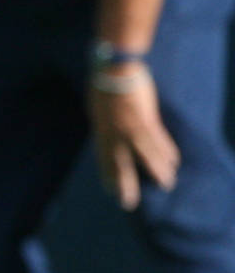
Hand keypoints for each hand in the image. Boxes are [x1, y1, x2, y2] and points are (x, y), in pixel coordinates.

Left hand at [89, 67, 178, 210]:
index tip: (111, 192)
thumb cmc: (103, 86)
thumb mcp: (97, 110)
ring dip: (157, 171)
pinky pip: (158, 140)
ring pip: (145, 156)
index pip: (103, 160)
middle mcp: (114, 133)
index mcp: (101, 131)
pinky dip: (166, 151)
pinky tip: (174, 162)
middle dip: (125, 185)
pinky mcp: (146, 119)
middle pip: (121, 165)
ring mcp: (130, 127)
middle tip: (128, 204)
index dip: (108, 177)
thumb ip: (104, 126)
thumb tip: (107, 137)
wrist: (114, 68)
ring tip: (167, 184)